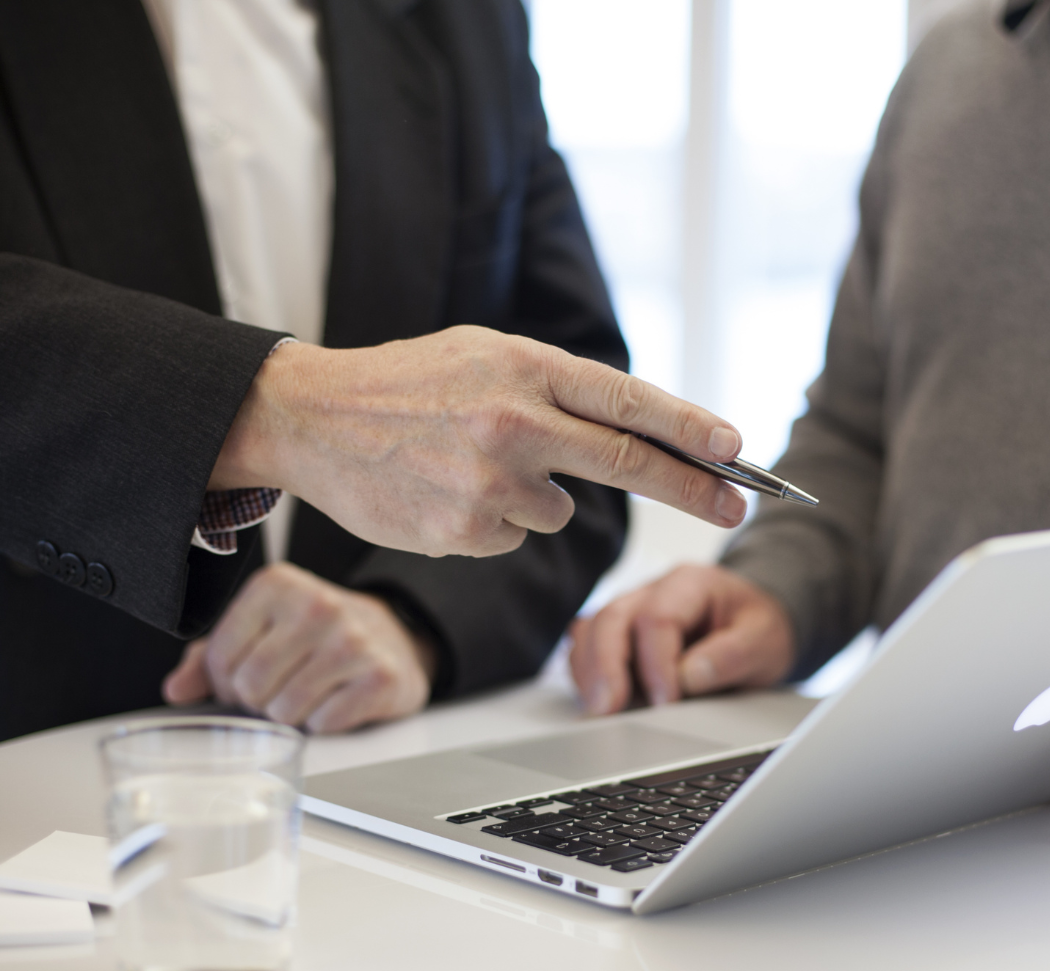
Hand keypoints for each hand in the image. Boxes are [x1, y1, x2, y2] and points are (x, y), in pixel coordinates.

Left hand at [162, 563, 435, 733]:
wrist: (393, 638)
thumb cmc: (315, 636)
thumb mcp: (261, 630)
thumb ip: (210, 657)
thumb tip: (176, 691)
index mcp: (277, 585)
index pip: (219, 658)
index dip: (226, 682)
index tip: (248, 676)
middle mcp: (317, 605)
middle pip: (251, 687)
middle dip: (258, 701)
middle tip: (279, 689)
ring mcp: (353, 640)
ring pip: (285, 710)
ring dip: (290, 715)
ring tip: (308, 693)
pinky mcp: (381, 676)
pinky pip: (324, 723)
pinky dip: (324, 723)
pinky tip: (336, 699)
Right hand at [210, 327, 747, 557]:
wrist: (311, 418)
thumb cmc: (407, 383)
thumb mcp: (484, 355)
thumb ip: (555, 388)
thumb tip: (634, 431)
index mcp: (523, 366)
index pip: (628, 401)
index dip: (691, 429)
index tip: (737, 449)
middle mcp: (514, 423)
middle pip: (628, 463)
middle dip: (694, 489)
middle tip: (738, 505)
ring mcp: (489, 483)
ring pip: (558, 510)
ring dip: (535, 496)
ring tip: (469, 464)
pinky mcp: (465, 531)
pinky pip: (514, 535)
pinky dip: (494, 521)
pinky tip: (447, 490)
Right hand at [569, 564, 794, 714]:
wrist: (754, 626)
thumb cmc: (757, 629)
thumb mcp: (765, 640)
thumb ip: (732, 655)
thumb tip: (689, 677)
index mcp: (690, 583)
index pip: (657, 617)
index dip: (656, 663)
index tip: (666, 702)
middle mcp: (652, 591)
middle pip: (611, 618)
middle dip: (605, 666)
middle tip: (607, 709)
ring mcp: (630, 611)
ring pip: (590, 631)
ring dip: (589, 672)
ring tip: (598, 711)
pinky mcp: (619, 636)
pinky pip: (586, 648)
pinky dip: (586, 674)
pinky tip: (597, 702)